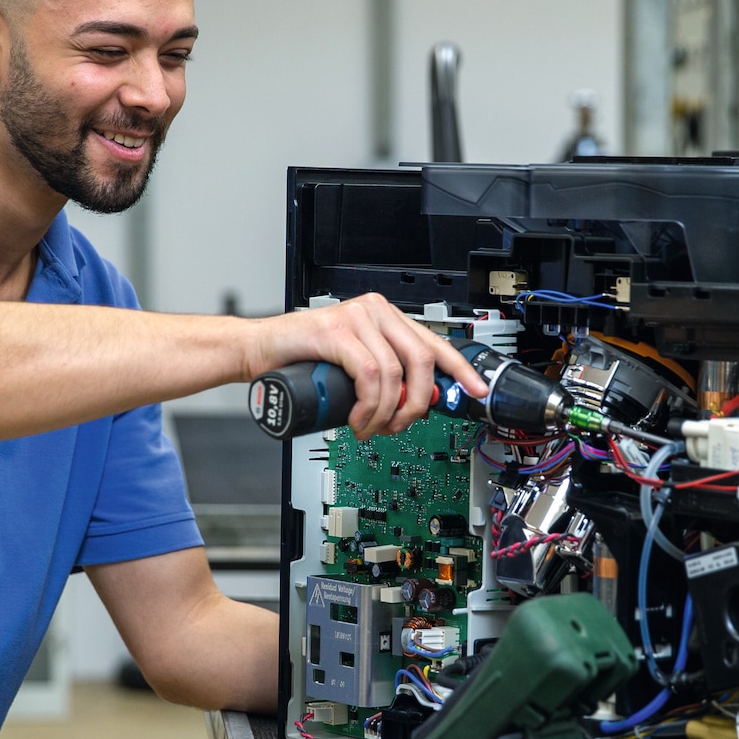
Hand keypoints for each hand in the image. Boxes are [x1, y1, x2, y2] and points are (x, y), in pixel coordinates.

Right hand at [245, 294, 490, 437]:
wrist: (259, 352)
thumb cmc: (304, 362)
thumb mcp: (355, 369)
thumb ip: (385, 378)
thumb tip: (419, 404)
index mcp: (386, 318)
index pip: (435, 344)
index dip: (461, 371)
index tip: (478, 392)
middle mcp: (376, 312)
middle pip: (422, 361)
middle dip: (417, 404)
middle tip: (399, 425)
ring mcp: (357, 318)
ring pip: (396, 374)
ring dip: (387, 413)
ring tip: (370, 427)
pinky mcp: (337, 331)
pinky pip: (370, 375)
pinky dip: (369, 405)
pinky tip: (358, 418)